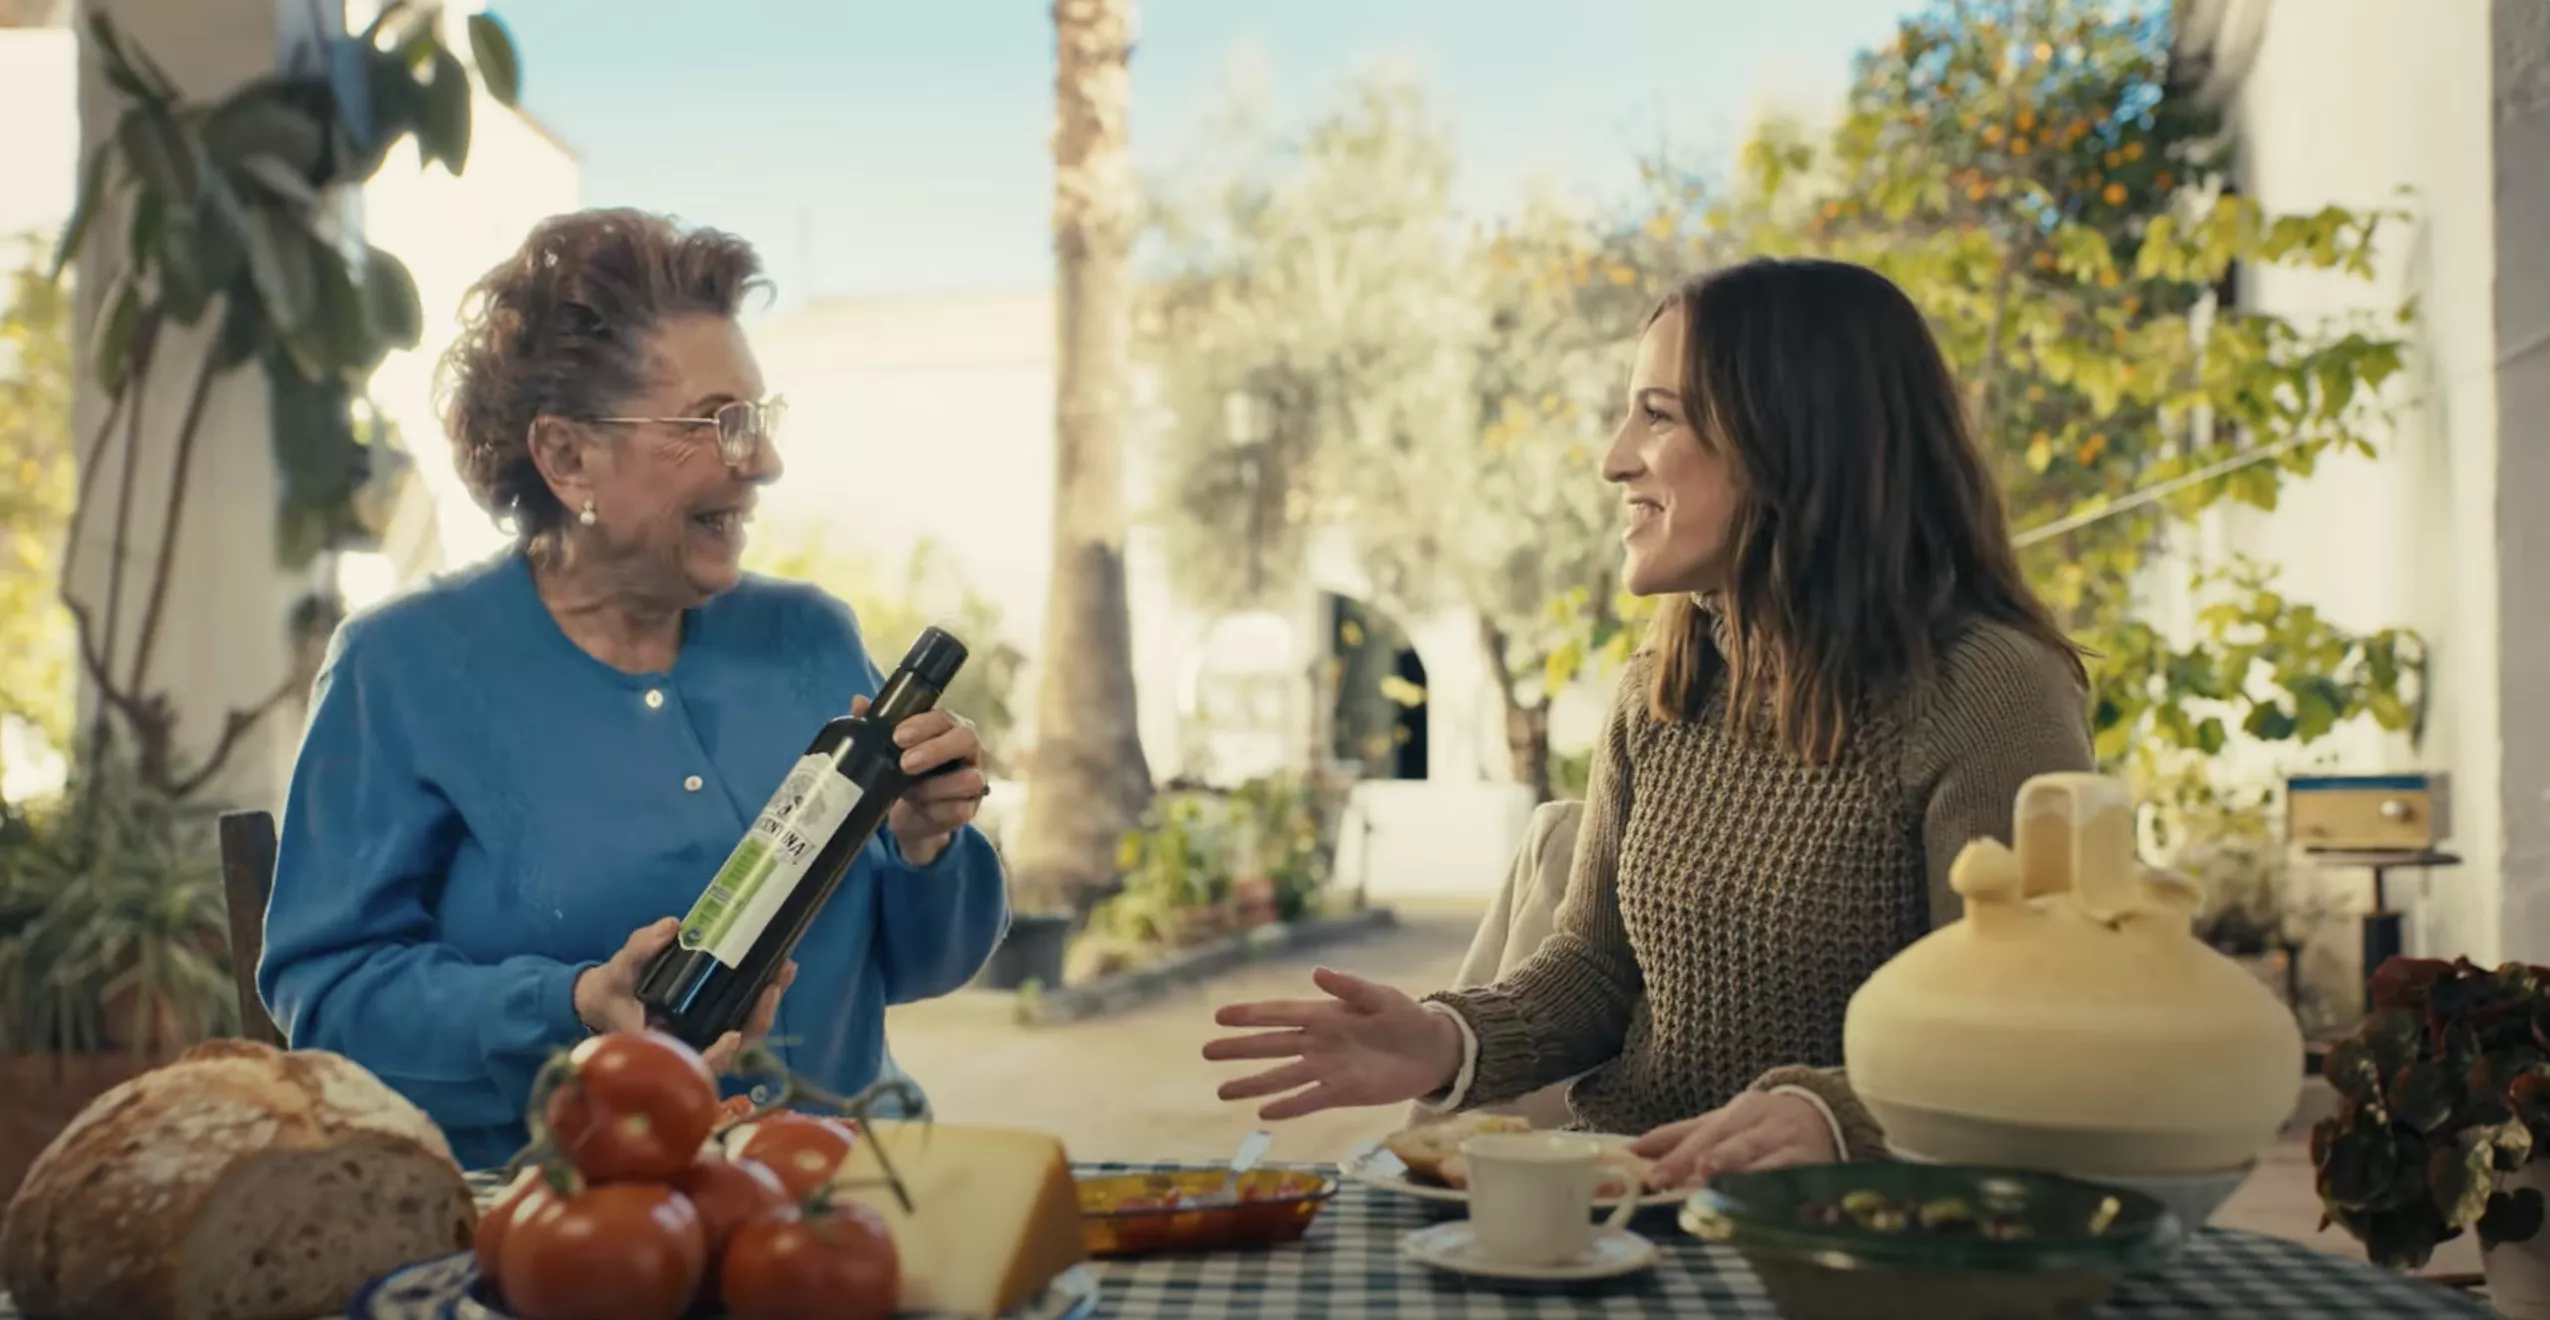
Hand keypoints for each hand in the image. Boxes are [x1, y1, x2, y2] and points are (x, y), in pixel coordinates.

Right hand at [572, 918, 795, 1073]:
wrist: (611, 999)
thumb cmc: (613, 992)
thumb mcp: (618, 971)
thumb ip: (640, 951)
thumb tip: (671, 927)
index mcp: (664, 1048)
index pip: (695, 1065)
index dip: (716, 1057)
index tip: (731, 1036)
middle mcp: (691, 1048)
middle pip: (734, 1050)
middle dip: (758, 1020)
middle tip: (772, 986)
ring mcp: (707, 1037)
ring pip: (746, 1033)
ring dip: (767, 1004)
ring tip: (784, 969)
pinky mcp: (716, 1023)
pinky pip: (745, 1016)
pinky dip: (762, 995)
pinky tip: (778, 969)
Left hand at [855, 696, 986, 866]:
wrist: (912, 815)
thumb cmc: (906, 773)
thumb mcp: (890, 750)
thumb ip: (877, 725)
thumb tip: (858, 702)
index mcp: (949, 728)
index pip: (944, 718)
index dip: (922, 725)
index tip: (897, 737)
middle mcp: (968, 750)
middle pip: (966, 739)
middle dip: (935, 750)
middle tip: (905, 763)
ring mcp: (974, 779)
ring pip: (969, 778)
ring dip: (935, 786)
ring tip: (908, 791)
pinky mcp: (969, 809)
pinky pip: (960, 810)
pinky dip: (936, 810)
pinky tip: (919, 808)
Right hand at [1200, 967, 1466, 1119]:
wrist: (1432, 1050)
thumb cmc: (1405, 1017)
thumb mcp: (1381, 997)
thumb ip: (1350, 987)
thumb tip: (1317, 973)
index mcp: (1325, 1014)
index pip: (1280, 1013)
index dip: (1250, 1015)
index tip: (1219, 1016)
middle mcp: (1318, 1042)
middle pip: (1271, 1046)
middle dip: (1239, 1049)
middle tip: (1206, 1051)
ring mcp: (1327, 1069)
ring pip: (1282, 1077)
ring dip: (1253, 1084)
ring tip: (1222, 1091)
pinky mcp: (1341, 1092)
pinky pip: (1308, 1100)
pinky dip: (1287, 1107)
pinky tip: (1263, 1114)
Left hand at [1630, 1091, 1837, 1189]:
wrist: (1823, 1112)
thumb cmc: (1757, 1125)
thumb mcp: (1718, 1123)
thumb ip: (1676, 1137)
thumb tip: (1629, 1151)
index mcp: (1737, 1113)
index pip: (1705, 1136)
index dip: (1681, 1157)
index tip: (1656, 1177)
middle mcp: (1765, 1128)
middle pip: (1738, 1146)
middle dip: (1718, 1161)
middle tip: (1697, 1178)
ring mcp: (1795, 1149)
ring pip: (1772, 1164)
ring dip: (1752, 1180)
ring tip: (1730, 1195)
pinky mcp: (1819, 1170)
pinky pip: (1803, 1185)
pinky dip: (1791, 1198)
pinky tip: (1775, 1211)